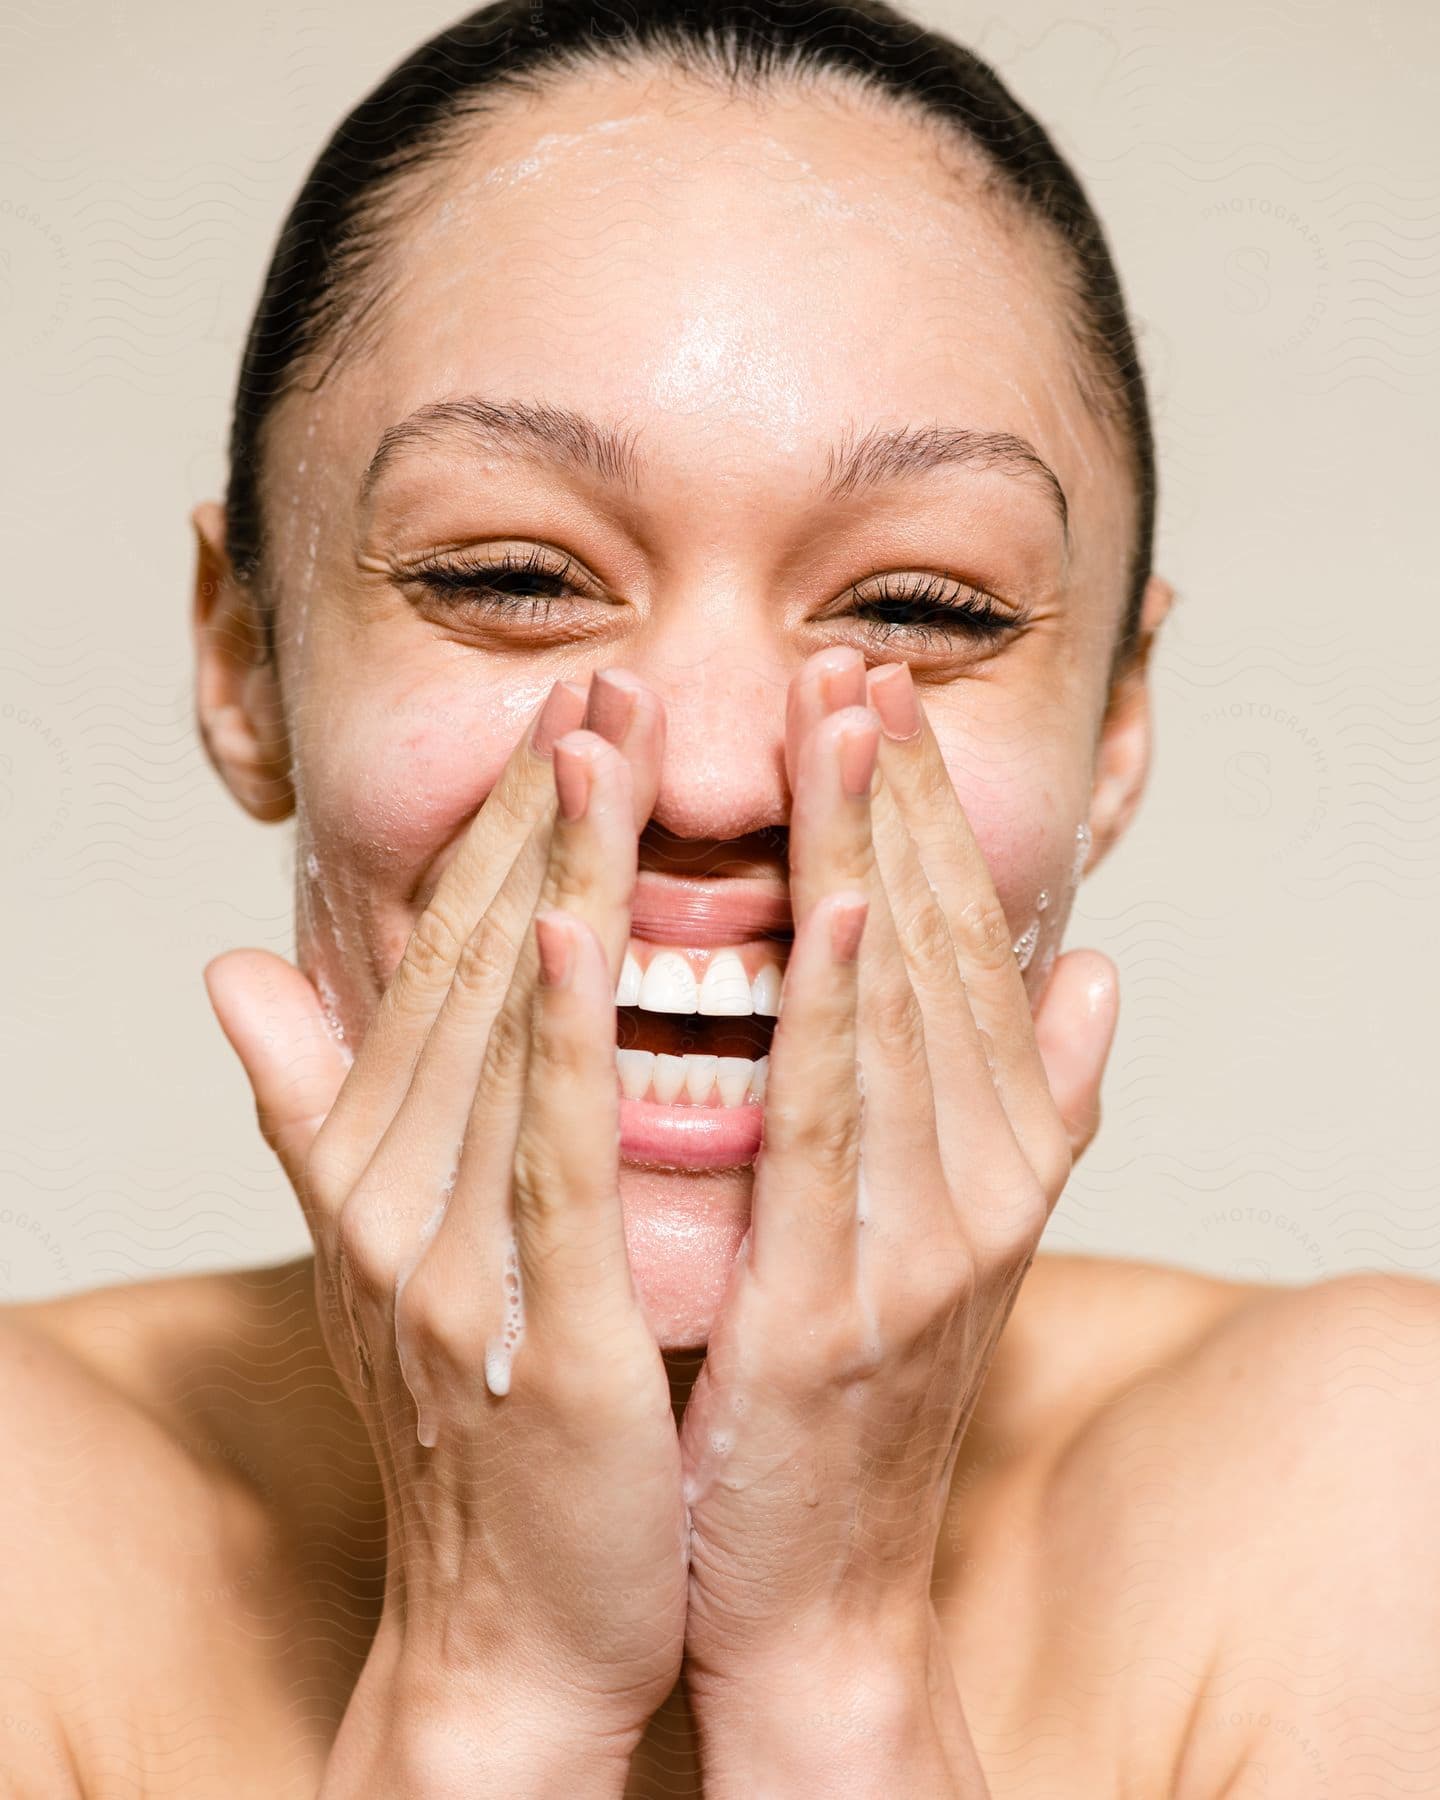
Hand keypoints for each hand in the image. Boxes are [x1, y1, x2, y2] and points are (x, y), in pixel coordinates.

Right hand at [205, 674, 686, 1797]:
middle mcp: (399, 1183)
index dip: (508, 825)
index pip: (452, 956)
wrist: (512, 1622)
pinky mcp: (522, 1323)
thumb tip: (233, 973)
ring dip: (554, 872)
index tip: (573, 711)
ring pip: (503, 1027)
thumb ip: (316, 1107)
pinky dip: (557, 1035)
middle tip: (609, 672)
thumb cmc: (478, 1419)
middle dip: (543, 809)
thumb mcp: (389, 1252)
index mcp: (386, 1154)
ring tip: (606, 736)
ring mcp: (450, 1250)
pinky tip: (581, 924)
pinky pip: (543, 1153)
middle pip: (477, 960)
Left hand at [679, 648, 1119, 1795]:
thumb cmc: (848, 1404)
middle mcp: (976, 1183)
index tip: (880, 695)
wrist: (815, 1594)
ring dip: (871, 855)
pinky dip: (834, 1011)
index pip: (958, 949)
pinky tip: (818, 903)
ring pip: (902, 1012)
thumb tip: (1091, 973)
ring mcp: (923, 1243)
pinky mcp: (847, 1309)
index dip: (920, 814)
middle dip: (896, 795)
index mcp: (990, 1154)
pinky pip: (835, 1133)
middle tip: (860, 658)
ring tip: (842, 718)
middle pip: (938, 952)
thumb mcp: (944, 1244)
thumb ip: (1027, 1108)